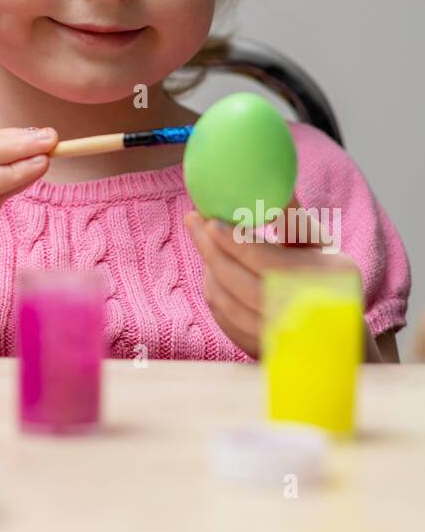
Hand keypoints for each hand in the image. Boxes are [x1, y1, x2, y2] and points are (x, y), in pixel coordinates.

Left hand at [184, 195, 362, 359]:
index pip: (271, 264)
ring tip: (204, 240)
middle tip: (194, 220)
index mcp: (327, 281)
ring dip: (210, 269)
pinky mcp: (263, 350)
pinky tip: (213, 270)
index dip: (237, 244)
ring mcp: (284, 340)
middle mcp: (306, 317)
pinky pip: (225, 319)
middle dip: (213, 251)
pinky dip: (214, 291)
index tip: (212, 220)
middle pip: (244, 287)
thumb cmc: (327, 277)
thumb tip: (272, 181)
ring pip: (229, 304)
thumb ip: (294, 217)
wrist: (338, 339)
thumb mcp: (321, 245)